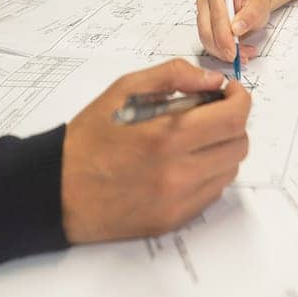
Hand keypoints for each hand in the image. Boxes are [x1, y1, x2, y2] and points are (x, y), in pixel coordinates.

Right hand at [60, 59, 250, 242]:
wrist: (57, 190)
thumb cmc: (89, 137)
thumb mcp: (123, 89)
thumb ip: (173, 76)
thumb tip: (213, 81)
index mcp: (168, 135)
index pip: (234, 118)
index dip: (239, 99)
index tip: (228, 93)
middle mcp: (179, 172)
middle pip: (239, 145)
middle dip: (232, 123)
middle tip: (210, 114)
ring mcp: (178, 201)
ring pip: (229, 171)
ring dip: (221, 150)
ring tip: (193, 140)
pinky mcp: (174, 220)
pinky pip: (212, 194)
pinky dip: (207, 175)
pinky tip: (183, 164)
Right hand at [195, 0, 271, 62]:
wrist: (254, 7)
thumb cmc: (254, 3)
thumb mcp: (258, 6)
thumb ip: (248, 16)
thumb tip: (236, 28)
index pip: (216, 17)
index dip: (224, 36)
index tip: (234, 49)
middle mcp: (205, 3)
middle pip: (207, 31)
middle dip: (222, 48)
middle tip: (236, 56)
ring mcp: (203, 16)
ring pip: (207, 41)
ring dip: (223, 53)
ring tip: (243, 54)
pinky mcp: (205, 29)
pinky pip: (209, 45)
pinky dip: (222, 54)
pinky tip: (237, 53)